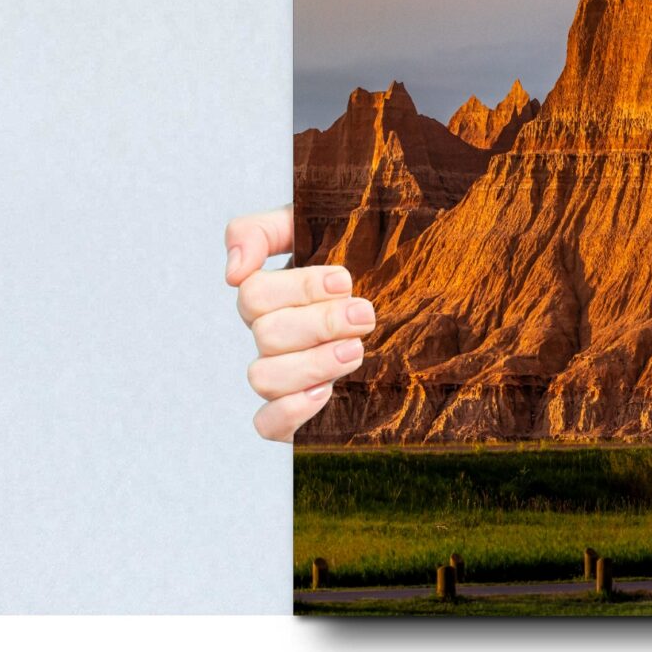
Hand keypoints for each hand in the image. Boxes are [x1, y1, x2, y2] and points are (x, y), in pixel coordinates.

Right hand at [225, 205, 373, 441]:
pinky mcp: (297, 412)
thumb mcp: (320, 226)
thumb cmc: (366, 257)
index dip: (298, 288)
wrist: (419, 300)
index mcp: (275, 295)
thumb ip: (264, 231)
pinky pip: (266, 424)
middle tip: (365, 315)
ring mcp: (283, 374)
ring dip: (312, 364)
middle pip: (266, 335)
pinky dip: (289, 412)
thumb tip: (233, 271)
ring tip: (356, 351)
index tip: (344, 280)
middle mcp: (274, 336)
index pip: (254, 293)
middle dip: (320, 324)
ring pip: (263, 378)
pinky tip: (324, 393)